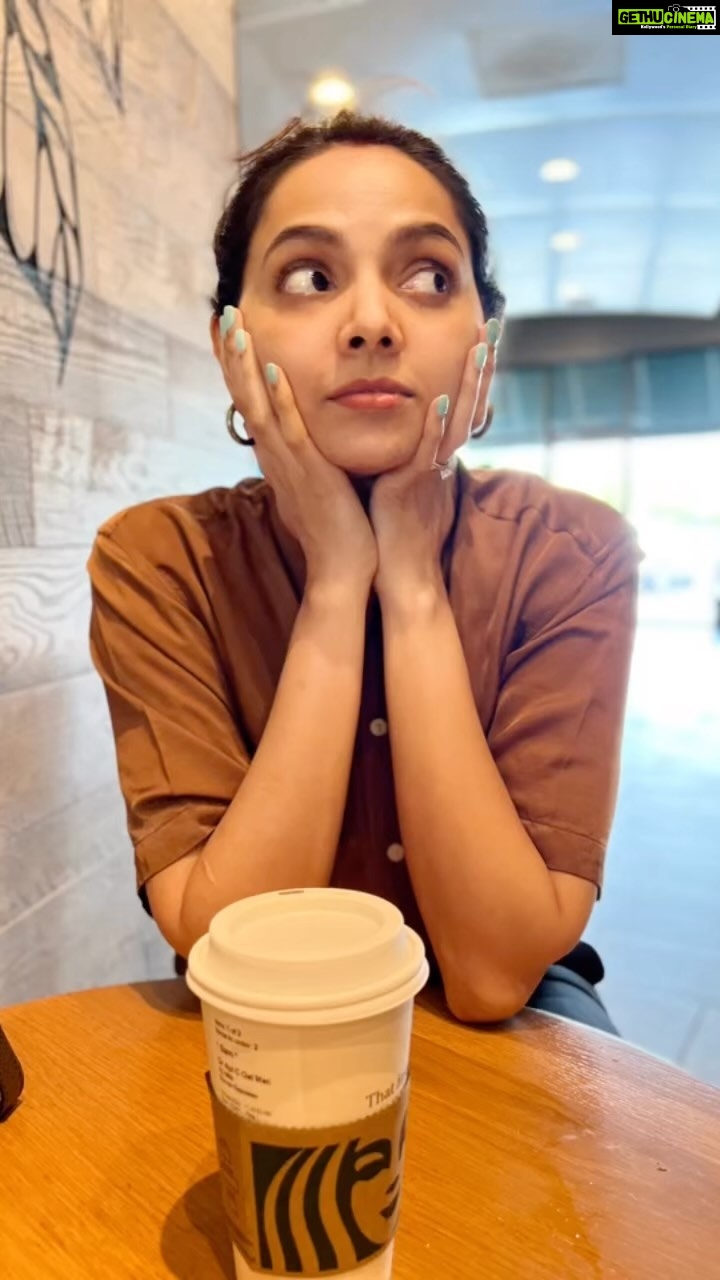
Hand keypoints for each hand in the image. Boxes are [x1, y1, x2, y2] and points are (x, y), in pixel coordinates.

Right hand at [216, 307, 377, 592]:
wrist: (342, 570)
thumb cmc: (336, 531)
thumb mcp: (317, 485)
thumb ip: (308, 461)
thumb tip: (302, 447)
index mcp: (278, 456)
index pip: (252, 402)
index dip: (239, 367)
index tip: (230, 332)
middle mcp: (275, 456)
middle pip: (245, 396)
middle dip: (233, 355)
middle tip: (222, 314)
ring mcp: (288, 463)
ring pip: (259, 406)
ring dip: (246, 365)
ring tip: (235, 326)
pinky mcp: (308, 473)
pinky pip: (291, 430)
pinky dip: (280, 399)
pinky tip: (272, 369)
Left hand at [370, 326, 496, 600]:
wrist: (401, 575)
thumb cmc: (398, 533)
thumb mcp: (408, 484)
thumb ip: (414, 456)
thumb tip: (410, 433)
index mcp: (439, 455)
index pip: (462, 403)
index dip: (475, 371)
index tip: (482, 334)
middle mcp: (442, 458)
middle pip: (469, 402)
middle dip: (481, 364)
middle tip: (492, 324)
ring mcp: (432, 471)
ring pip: (455, 420)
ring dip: (468, 384)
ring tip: (477, 347)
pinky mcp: (414, 486)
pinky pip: (427, 451)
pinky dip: (433, 426)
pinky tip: (436, 399)